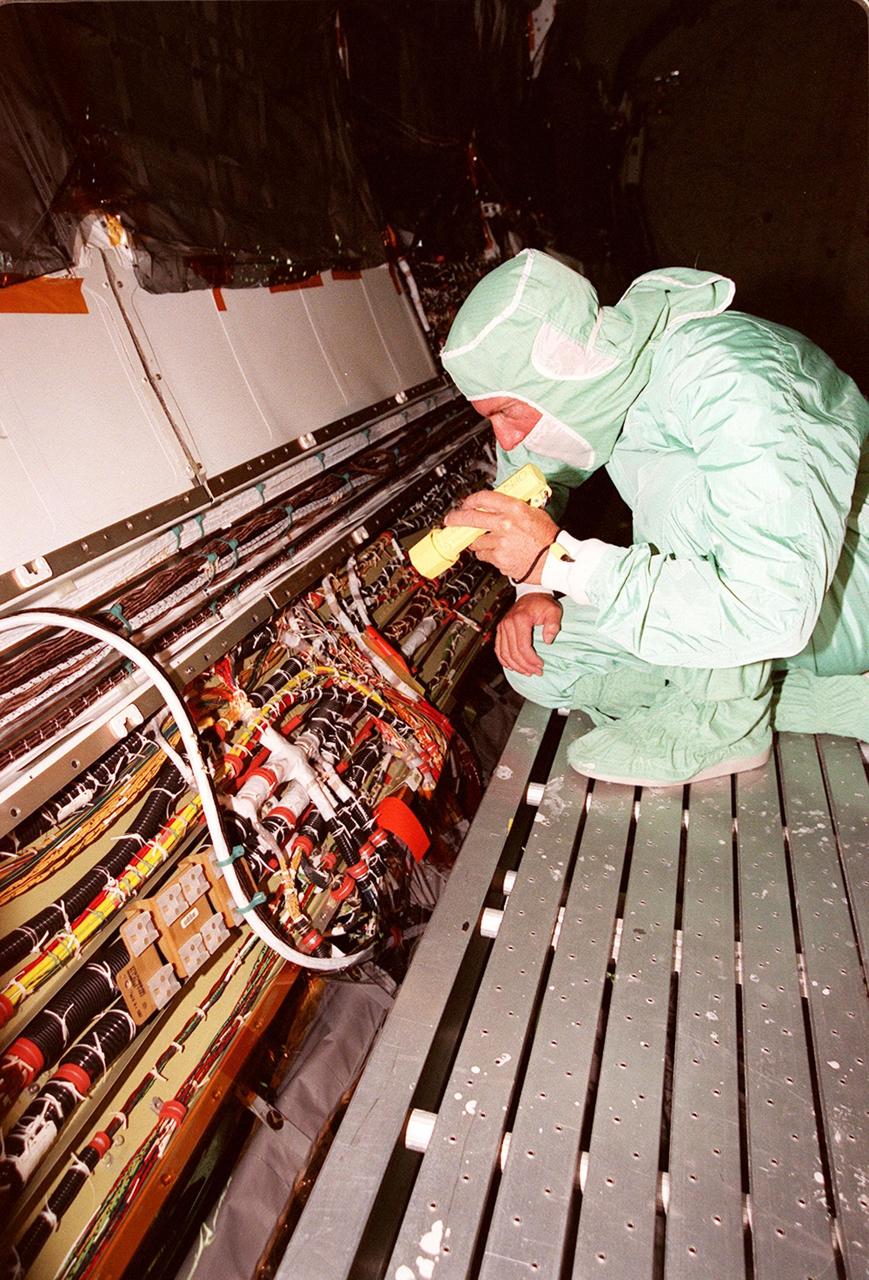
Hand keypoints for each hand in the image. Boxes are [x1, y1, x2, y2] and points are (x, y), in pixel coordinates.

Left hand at [443, 491, 557, 582]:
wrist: (556, 561)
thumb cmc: (549, 538)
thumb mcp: (535, 512)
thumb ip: (516, 507)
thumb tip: (501, 504)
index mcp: (514, 509)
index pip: (483, 498)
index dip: (470, 500)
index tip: (466, 504)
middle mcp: (504, 524)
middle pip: (469, 518)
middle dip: (456, 519)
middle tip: (451, 520)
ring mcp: (500, 543)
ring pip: (476, 541)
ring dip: (477, 541)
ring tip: (487, 541)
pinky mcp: (499, 559)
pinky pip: (485, 556)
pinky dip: (488, 554)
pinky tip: (498, 552)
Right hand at [496, 593, 562, 676]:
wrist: (530, 594)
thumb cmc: (542, 603)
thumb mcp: (553, 610)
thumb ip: (553, 625)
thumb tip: (548, 641)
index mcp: (520, 619)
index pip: (523, 646)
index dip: (531, 659)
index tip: (541, 665)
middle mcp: (508, 624)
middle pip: (513, 652)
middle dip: (525, 665)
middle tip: (536, 672)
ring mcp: (502, 627)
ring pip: (504, 653)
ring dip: (515, 666)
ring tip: (527, 672)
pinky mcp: (500, 630)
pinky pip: (498, 649)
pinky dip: (504, 660)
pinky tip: (512, 667)